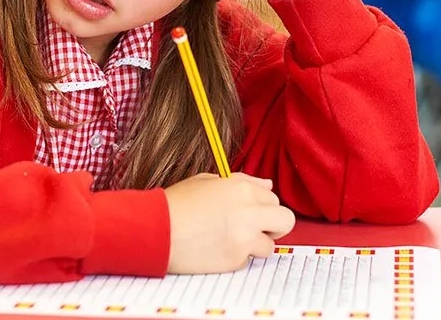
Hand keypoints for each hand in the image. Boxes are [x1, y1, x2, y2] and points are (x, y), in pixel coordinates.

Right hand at [165, 172, 294, 273]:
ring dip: (254, 245)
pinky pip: (247, 260)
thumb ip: (242, 182)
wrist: (155, 229)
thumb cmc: (175, 204)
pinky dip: (235, 257)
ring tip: (229, 240)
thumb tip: (267, 185)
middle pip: (285, 220)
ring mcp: (244, 236)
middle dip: (273, 226)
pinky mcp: (236, 259)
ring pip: (269, 245)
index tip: (250, 211)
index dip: (261, 206)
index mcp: (242, 188)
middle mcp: (249, 211)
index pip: (273, 197)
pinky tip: (215, 249)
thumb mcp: (206, 181)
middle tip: (254, 229)